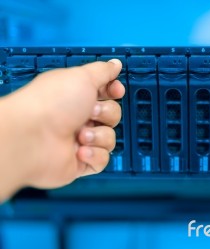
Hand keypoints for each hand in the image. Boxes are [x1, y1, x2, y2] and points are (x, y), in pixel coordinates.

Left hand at [2, 59, 123, 189]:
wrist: (33, 137)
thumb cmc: (52, 103)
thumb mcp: (82, 77)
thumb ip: (103, 71)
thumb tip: (116, 63)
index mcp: (76, 96)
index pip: (105, 93)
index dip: (114, 92)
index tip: (116, 91)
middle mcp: (78, 118)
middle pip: (112, 116)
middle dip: (106, 114)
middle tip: (90, 113)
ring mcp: (79, 141)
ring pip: (109, 139)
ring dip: (99, 136)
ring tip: (80, 136)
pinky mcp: (80, 163)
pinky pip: (102, 160)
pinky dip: (94, 155)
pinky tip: (79, 151)